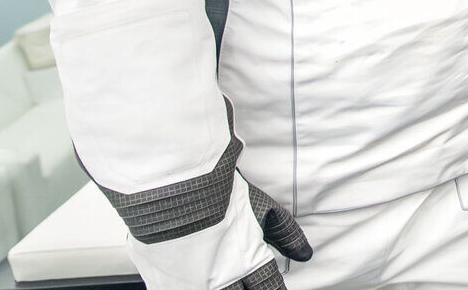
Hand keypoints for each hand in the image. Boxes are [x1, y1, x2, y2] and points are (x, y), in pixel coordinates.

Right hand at [119, 168, 312, 289]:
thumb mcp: (262, 209)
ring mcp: (189, 286)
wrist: (171, 187)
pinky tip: (192, 280)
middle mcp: (220, 283)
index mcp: (248, 266)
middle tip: (246, 284)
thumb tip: (306, 254)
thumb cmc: (219, 194)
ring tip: (224, 280)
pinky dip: (188, 288)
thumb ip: (286, 234)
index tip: (273, 288)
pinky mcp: (162, 283)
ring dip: (219, 289)